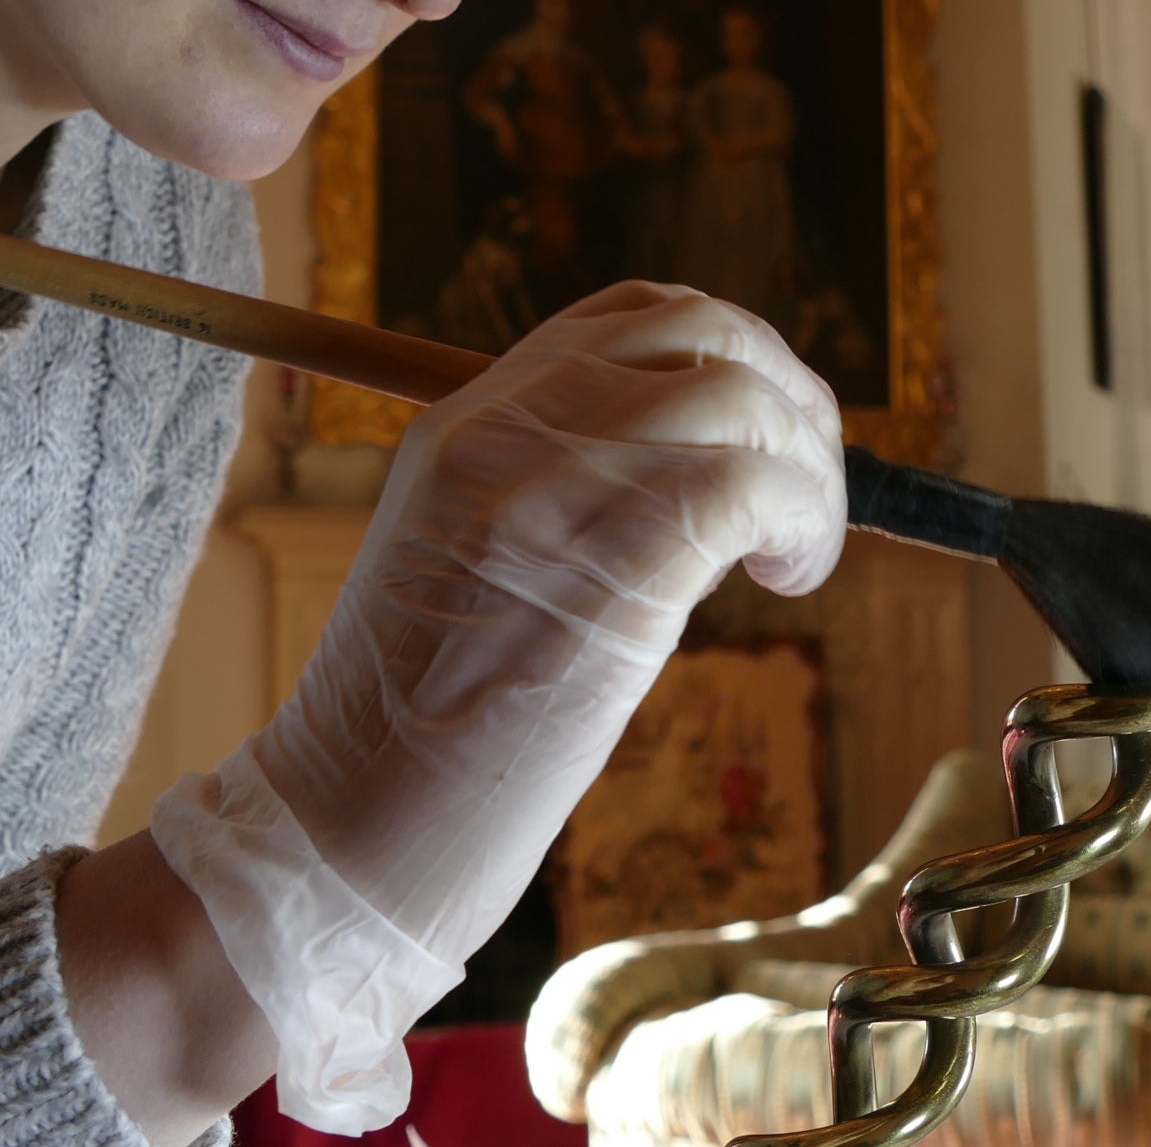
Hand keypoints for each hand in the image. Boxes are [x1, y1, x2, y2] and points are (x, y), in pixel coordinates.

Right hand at [153, 283, 842, 1131]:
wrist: (341, 834)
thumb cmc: (417, 735)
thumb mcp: (468, 566)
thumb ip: (560, 495)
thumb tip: (703, 474)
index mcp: (463, 420)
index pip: (634, 316)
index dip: (732, 357)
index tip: (763, 442)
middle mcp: (502, 430)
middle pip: (704, 335)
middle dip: (790, 400)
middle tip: (804, 498)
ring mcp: (549, 491)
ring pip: (740, 397)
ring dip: (809, 469)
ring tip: (795, 553)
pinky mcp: (607, 567)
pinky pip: (751, 485)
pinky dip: (805, 520)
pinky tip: (788, 578)